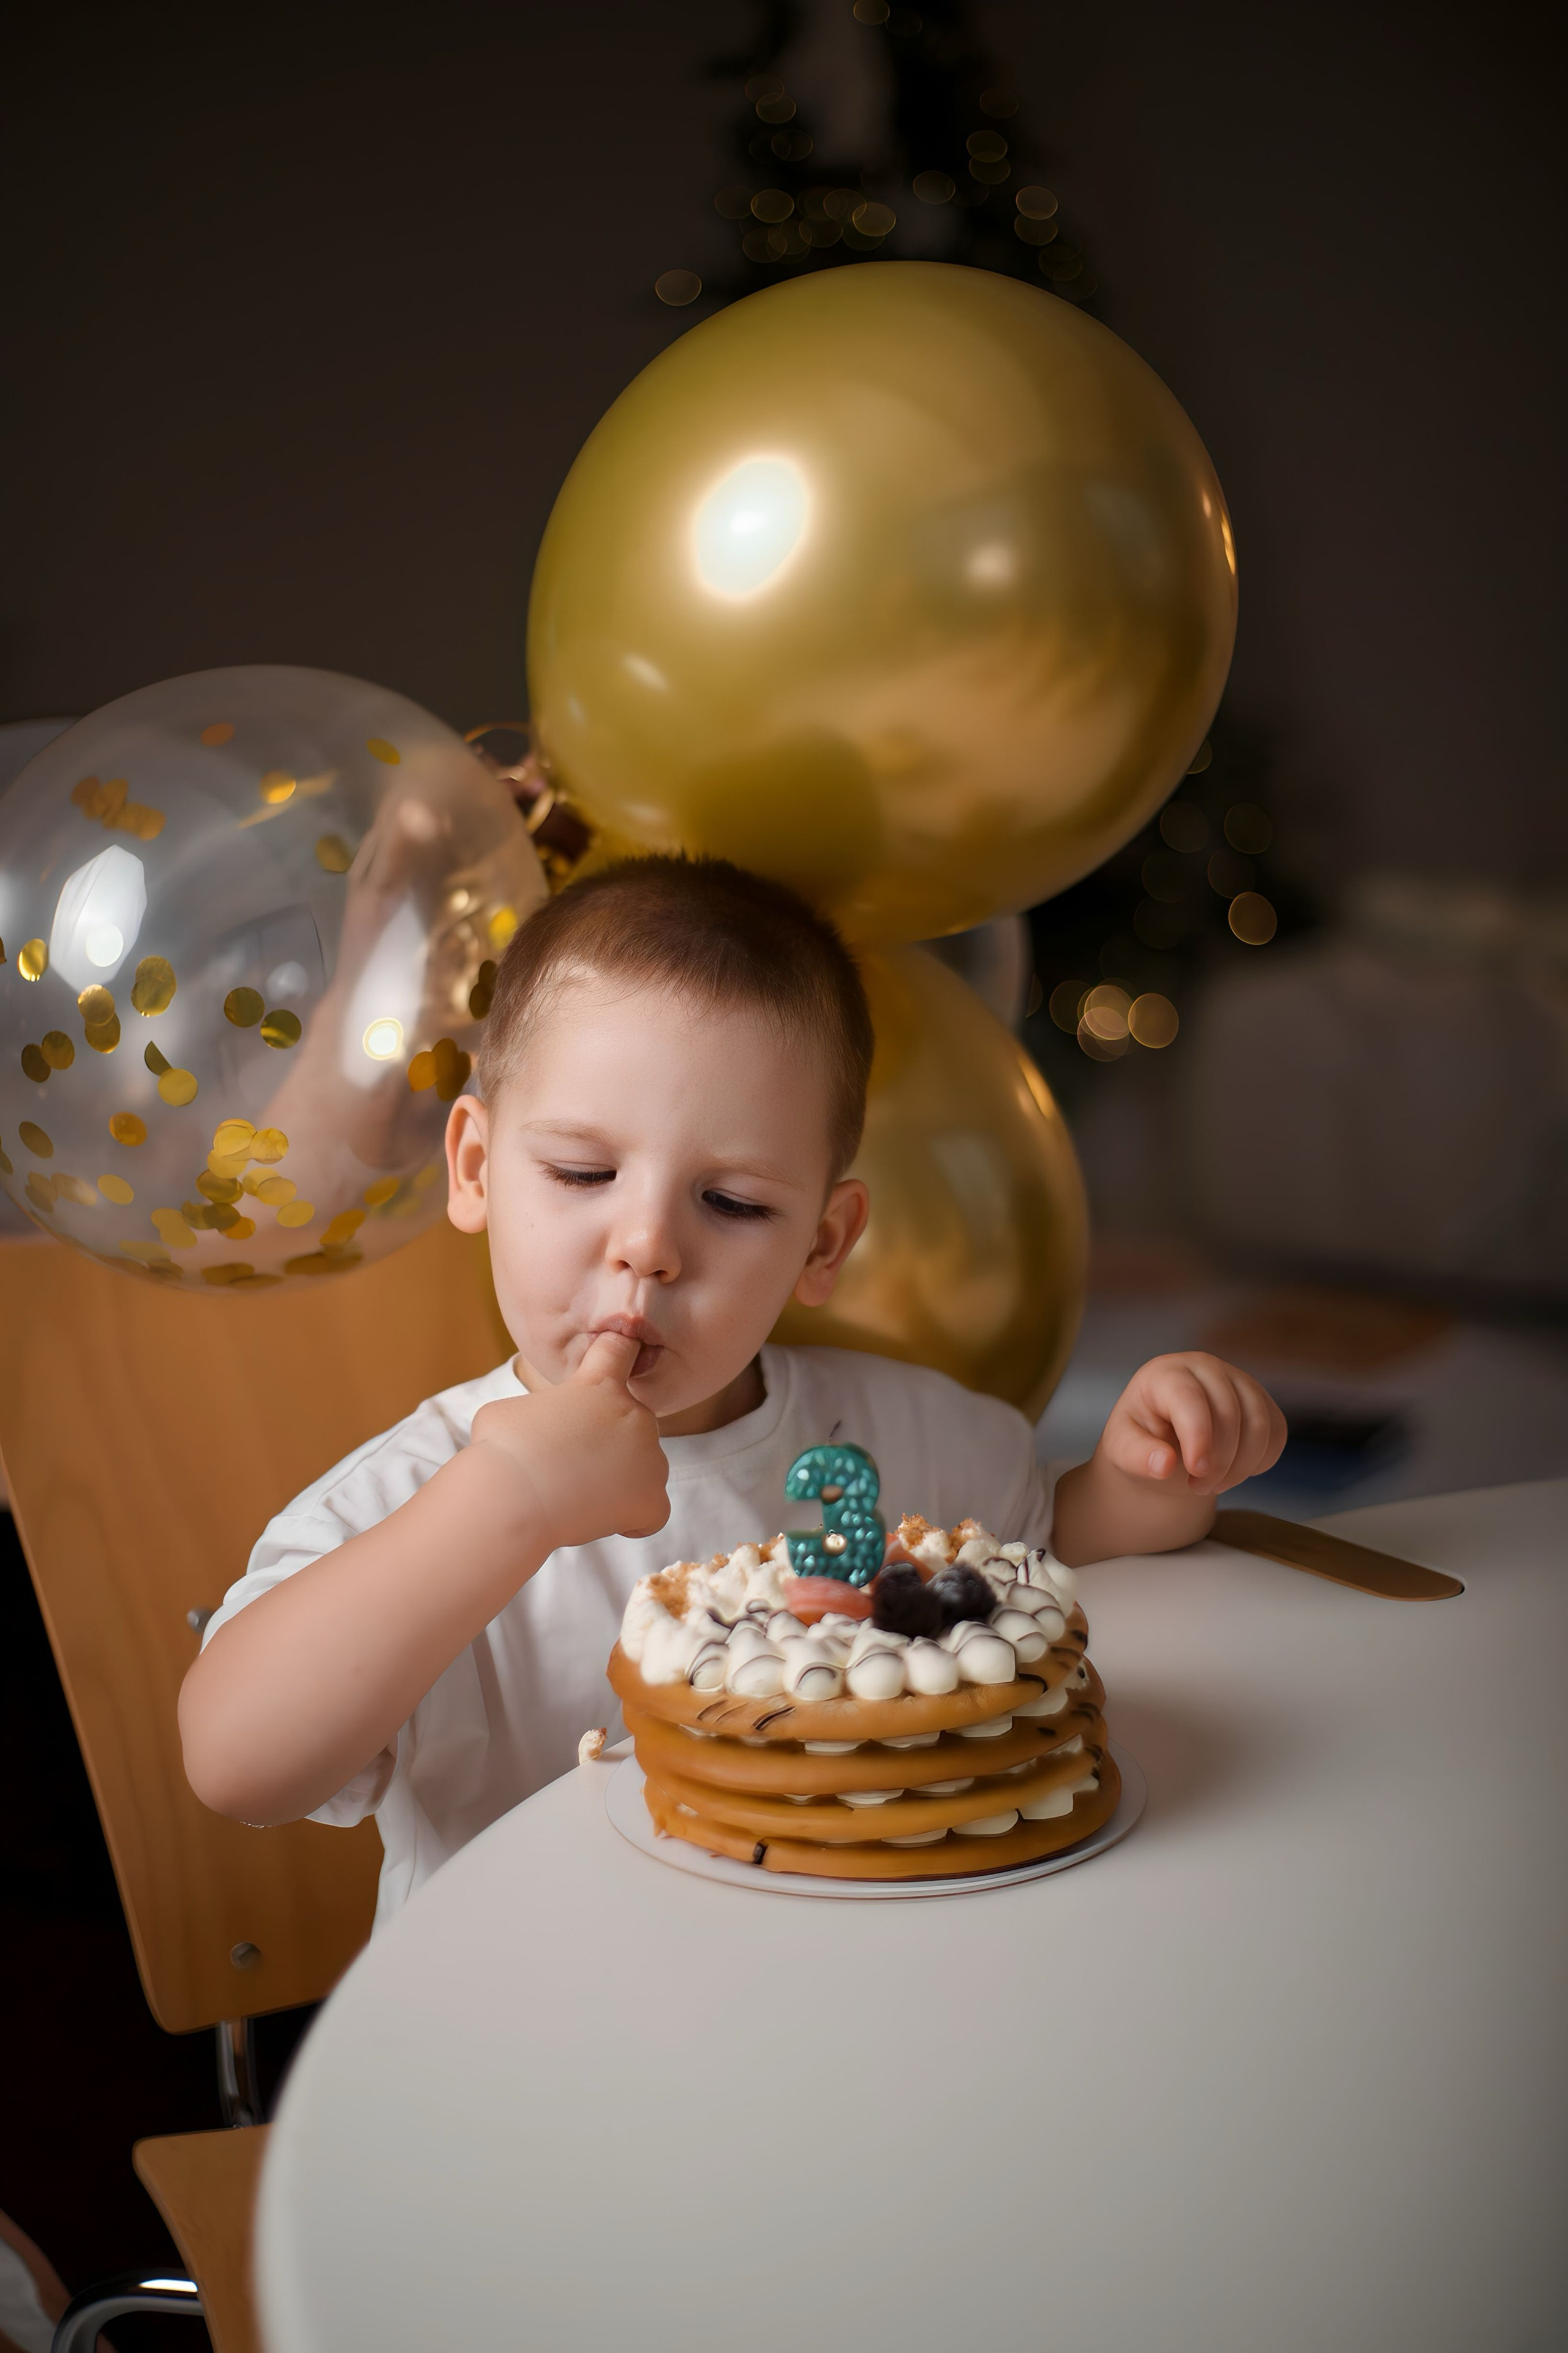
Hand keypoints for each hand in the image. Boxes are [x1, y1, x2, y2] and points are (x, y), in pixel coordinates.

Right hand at [471, 1332, 670, 1547]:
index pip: (620, 1349)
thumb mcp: (510, 1410)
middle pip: (631, 1423)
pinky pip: (655, 1510)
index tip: (619, 1355)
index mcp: (600, 1384)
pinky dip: (635, 1518)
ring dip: (621, 1479)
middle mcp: (634, 1415)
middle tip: (569, 1462)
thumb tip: (538, 1429)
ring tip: (578, 1494)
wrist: (512, 1495)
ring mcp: (650, 1458)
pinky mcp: (651, 1499)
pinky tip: (606, 1519)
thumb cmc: (502, 1449)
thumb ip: (540, 1412)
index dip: (618, 1353)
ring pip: (645, 1468)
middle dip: (608, 1441)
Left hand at [1098, 1352, 1286, 1496]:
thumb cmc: (1141, 1441)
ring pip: (1260, 1423)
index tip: (1196, 1471)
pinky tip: (1234, 1471)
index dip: (1198, 1436)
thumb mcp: (1123, 1451)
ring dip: (1241, 1465)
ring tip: (1213, 1484)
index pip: (1190, 1398)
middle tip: (1198, 1487)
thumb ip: (1137, 1456)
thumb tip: (1163, 1464)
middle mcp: (1205, 1367)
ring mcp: (1238, 1380)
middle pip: (1229, 1412)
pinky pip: (1277, 1432)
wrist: (1165, 1444)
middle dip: (1219, 1461)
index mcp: (1165, 1373)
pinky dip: (1260, 1460)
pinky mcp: (1261, 1401)